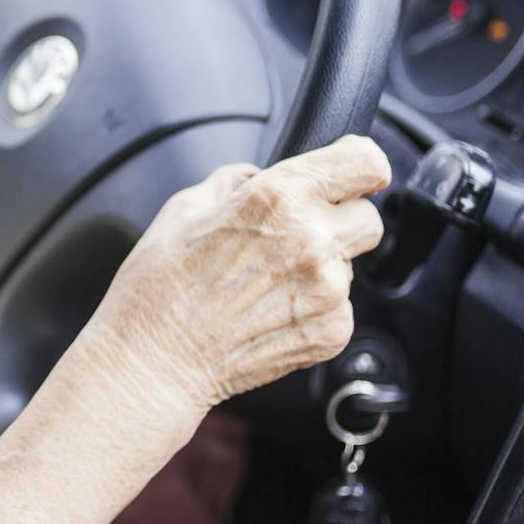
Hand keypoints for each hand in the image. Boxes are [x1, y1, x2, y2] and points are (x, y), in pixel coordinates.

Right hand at [83, 135, 392, 420]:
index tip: (347, 174)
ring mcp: (328, 291)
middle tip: (294, 234)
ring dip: (323, 264)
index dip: (359, 164)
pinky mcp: (332, 332)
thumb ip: (235, 182)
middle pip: (368, 216)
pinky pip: (341, 305)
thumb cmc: (159, 287)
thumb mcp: (184, 208)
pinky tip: (269, 311)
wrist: (155, 361)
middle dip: (339, 219)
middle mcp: (312, 240)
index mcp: (278, 198)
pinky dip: (314, 305)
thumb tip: (259, 177)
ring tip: (267, 281)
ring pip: (351, 263)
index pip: (365, 162)